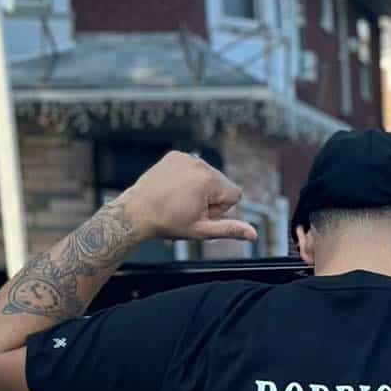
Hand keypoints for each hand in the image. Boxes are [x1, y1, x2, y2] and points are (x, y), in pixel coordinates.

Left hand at [124, 152, 253, 242]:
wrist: (136, 212)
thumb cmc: (168, 223)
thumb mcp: (202, 230)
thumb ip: (230, 229)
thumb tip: (254, 235)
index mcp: (208, 181)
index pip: (235, 194)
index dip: (220, 209)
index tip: (200, 213)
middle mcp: (199, 164)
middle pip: (222, 184)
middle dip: (211, 198)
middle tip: (188, 207)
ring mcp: (185, 157)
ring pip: (208, 175)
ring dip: (200, 188)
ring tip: (179, 198)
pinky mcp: (175, 155)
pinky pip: (193, 167)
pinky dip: (188, 177)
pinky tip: (174, 188)